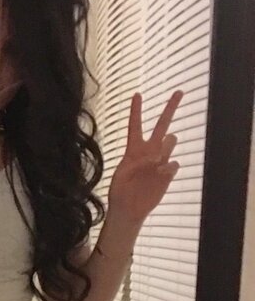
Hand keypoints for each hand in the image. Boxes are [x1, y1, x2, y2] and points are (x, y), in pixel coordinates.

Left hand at [108, 90, 182, 225]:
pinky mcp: (167, 173)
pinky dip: (168, 167)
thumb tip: (154, 158)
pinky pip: (173, 163)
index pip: (135, 126)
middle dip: (170, 107)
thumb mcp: (120, 176)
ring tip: (155, 160)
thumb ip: (135, 164)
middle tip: (179, 91)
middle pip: (161, 125)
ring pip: (171, 140)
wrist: (128, 209)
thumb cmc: (120, 192)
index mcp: (133, 150)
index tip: (137, 94)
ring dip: (166, 145)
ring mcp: (160, 161)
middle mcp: (149, 151)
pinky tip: (160, 174)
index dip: (136, 110)